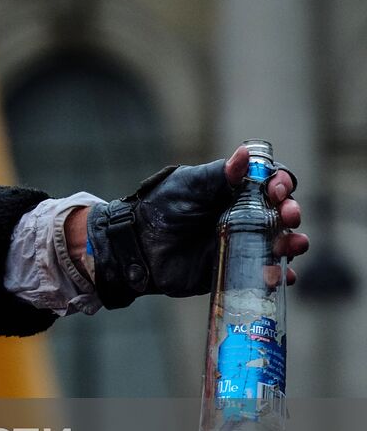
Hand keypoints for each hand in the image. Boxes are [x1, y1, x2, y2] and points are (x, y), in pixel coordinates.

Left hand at [82, 145, 308, 307]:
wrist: (138, 244)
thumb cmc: (161, 207)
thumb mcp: (190, 185)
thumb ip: (219, 174)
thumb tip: (246, 154)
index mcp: (235, 191)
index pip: (271, 184)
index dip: (281, 184)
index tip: (276, 190)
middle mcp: (244, 216)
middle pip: (282, 213)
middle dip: (291, 212)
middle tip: (287, 216)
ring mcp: (241, 243)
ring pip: (280, 243)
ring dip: (293, 243)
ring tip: (290, 245)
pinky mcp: (234, 268)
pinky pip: (264, 273)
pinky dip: (279, 275)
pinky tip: (281, 275)